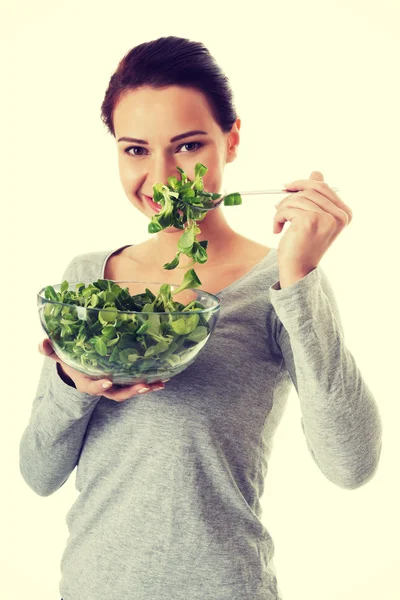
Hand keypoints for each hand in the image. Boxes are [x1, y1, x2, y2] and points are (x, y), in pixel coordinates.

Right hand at [38, 338, 168, 401]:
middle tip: (143, 386)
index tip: (108, 381)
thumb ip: (51, 350)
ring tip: (159, 384)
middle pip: (117, 393)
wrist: (81, 370)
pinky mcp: (126, 383)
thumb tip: (41, 343)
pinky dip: (150, 384)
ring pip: (131, 391)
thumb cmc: (72, 361)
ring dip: (145, 388)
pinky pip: (138, 385)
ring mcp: (116, 387)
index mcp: (87, 382)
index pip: (93, 386)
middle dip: (130, 391)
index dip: (100, 385)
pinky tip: (164, 379)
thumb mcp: (60, 355)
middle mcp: (104, 387)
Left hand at [273, 171, 352, 286]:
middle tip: (278, 205)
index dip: (302, 183)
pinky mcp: (309, 221)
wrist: (298, 269)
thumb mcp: (313, 218)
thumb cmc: (304, 244)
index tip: (287, 187)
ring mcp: (325, 218)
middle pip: (309, 189)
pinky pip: (287, 208)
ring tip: (279, 222)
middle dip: (290, 195)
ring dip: (282, 209)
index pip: (322, 186)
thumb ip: (317, 197)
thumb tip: (316, 172)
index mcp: (344, 213)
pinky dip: (277, 218)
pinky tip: (277, 230)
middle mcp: (338, 216)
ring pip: (296, 198)